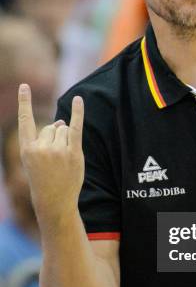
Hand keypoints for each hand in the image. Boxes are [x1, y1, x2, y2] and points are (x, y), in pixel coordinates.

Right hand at [18, 84, 84, 222]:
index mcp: (27, 149)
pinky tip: (79, 100)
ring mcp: (58, 150)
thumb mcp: (36, 160)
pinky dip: (78, 113)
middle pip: (50, 127)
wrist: (54, 201)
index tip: (24, 85)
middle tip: (53, 161)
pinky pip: (76, 127)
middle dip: (54, 139)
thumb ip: (45, 139)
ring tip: (62, 160)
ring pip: (63, 130)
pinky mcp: (73, 152)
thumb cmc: (44, 179)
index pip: (25, 121)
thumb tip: (60, 121)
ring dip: (65, 140)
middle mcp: (41, 148)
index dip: (25, 102)